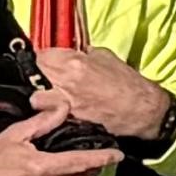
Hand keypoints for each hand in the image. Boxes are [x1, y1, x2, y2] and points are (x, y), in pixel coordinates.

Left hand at [40, 41, 172, 144]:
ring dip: (39, 98)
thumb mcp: (106, 57)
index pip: (40, 56)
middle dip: (35, 77)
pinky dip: (51, 114)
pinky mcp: (70, 122)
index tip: (41, 61)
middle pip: (32, 77)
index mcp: (73, 62)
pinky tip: (58, 112)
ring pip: (35, 100)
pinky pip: (51, 116)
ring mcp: (66, 104)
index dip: (39, 59)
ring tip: (48, 98)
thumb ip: (83, 54)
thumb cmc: (127, 82)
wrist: (142, 109)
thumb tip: (71, 53)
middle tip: (42, 79)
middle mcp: (65, 83)